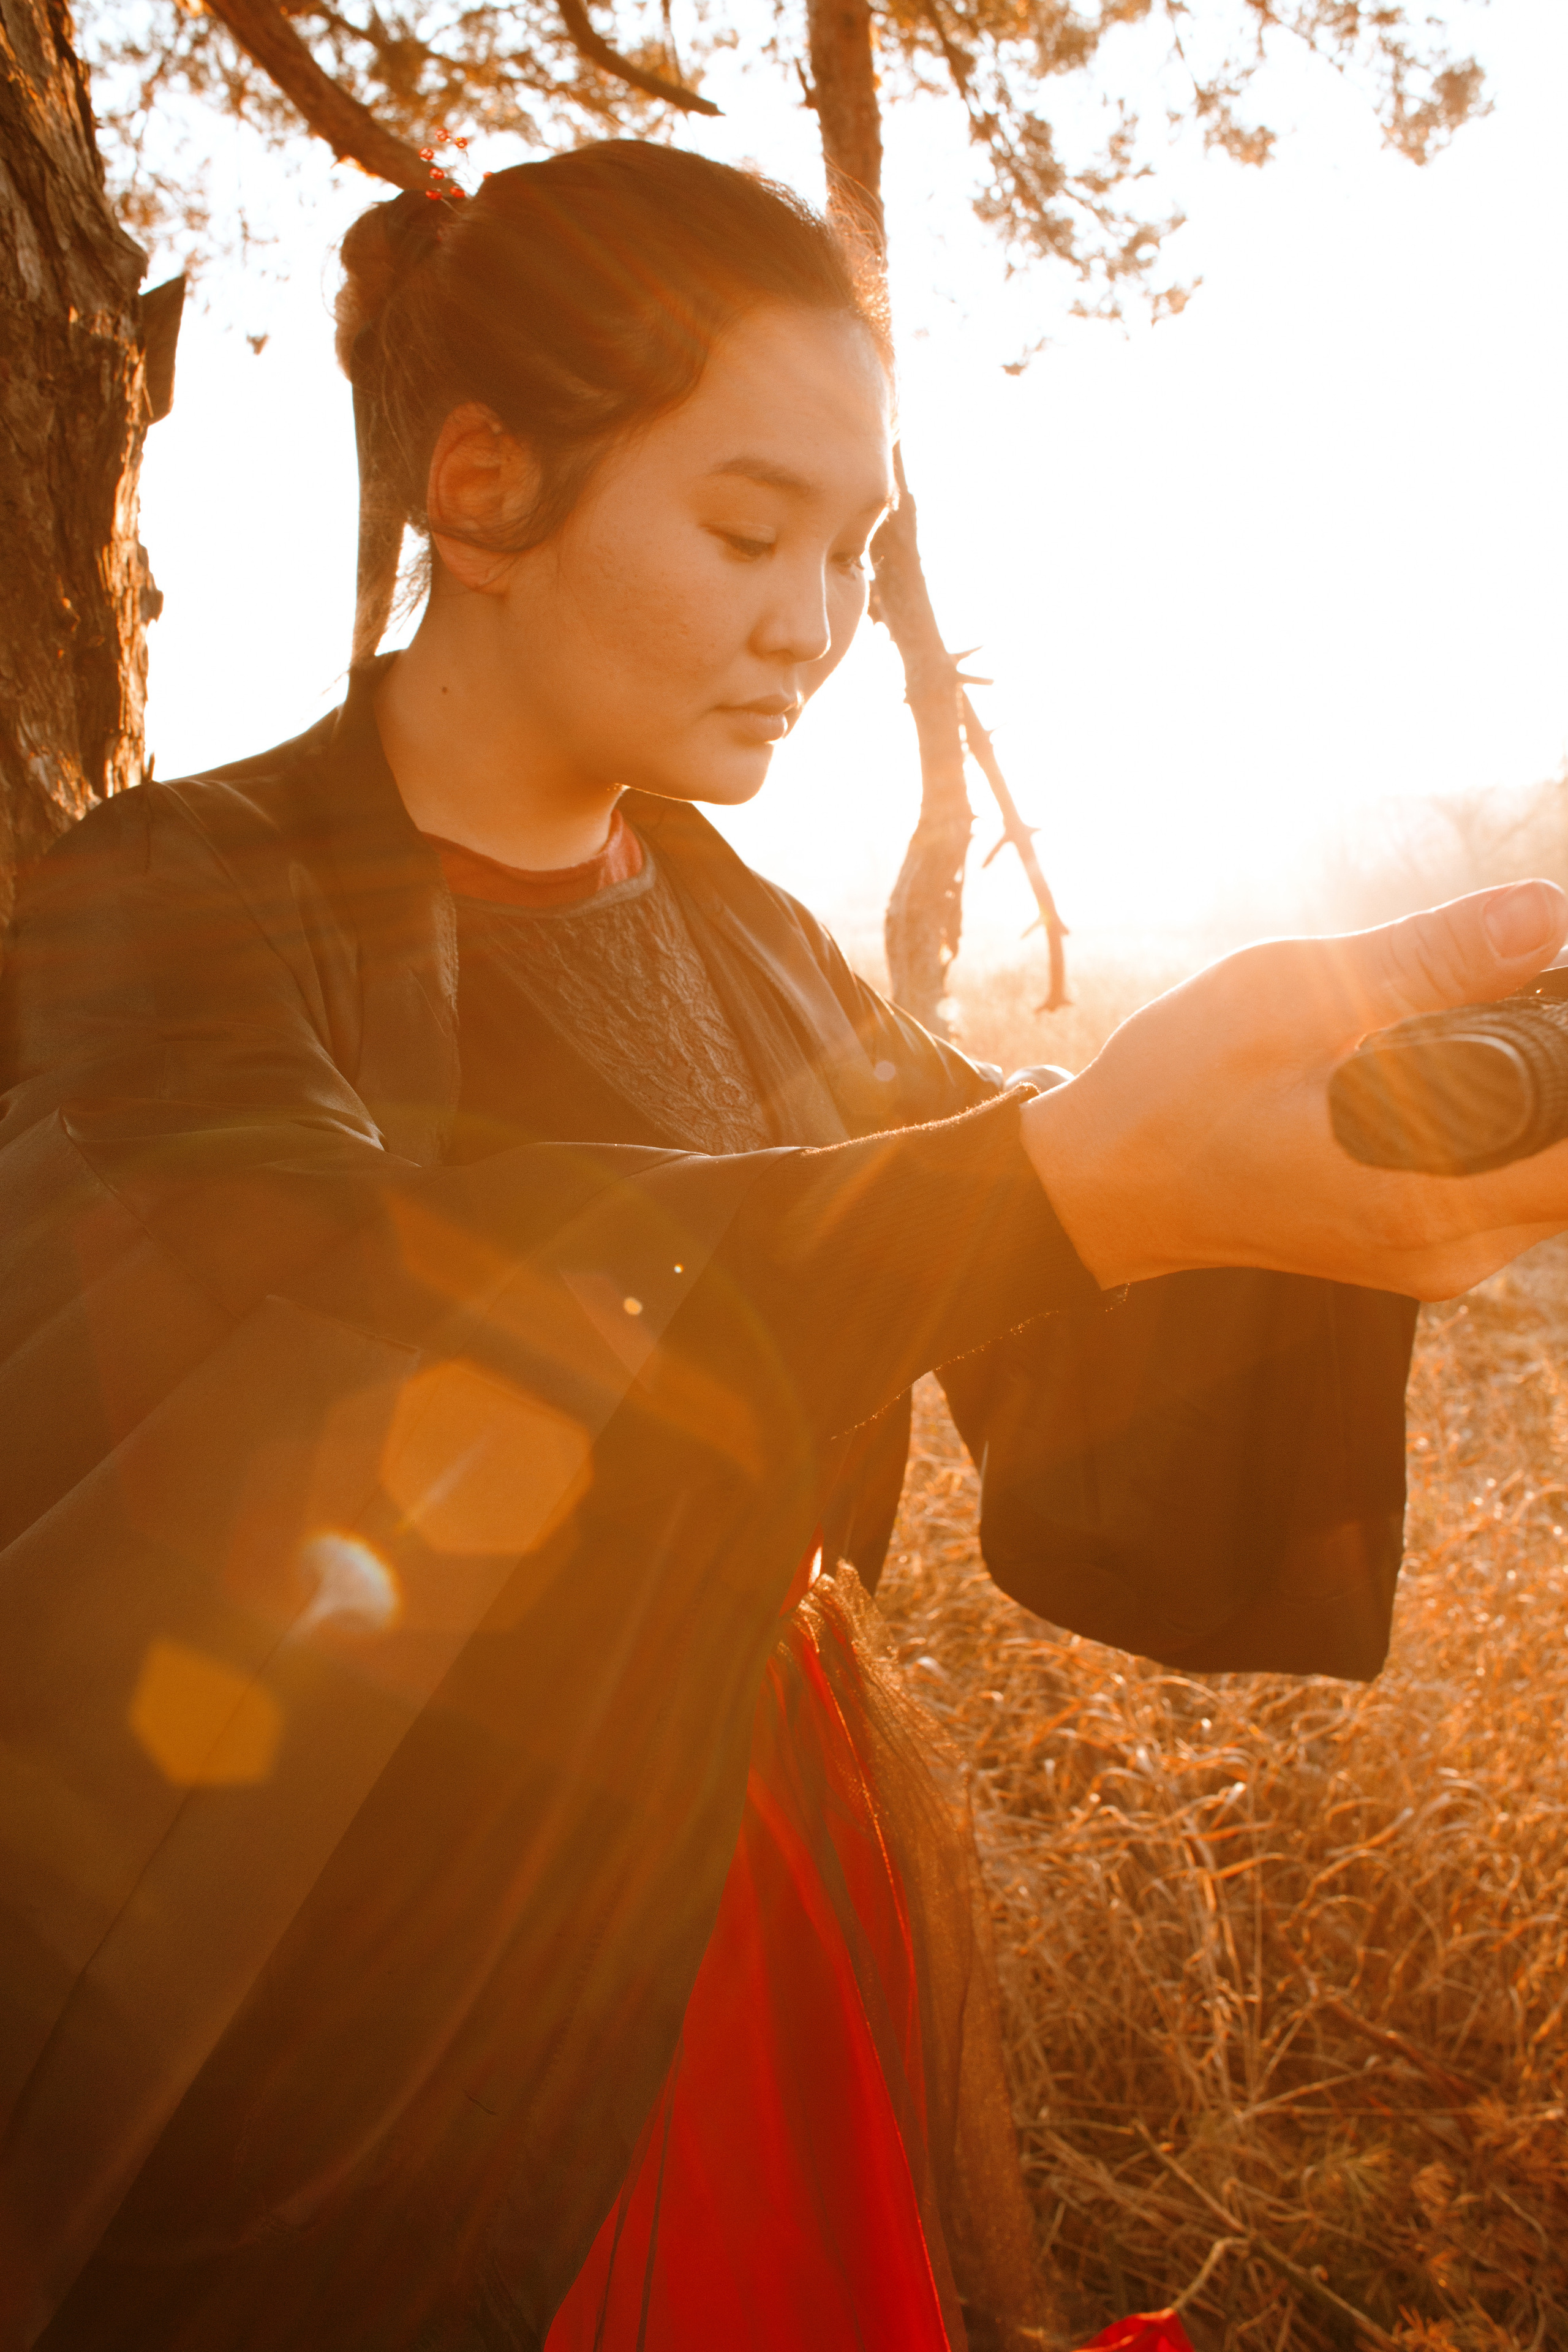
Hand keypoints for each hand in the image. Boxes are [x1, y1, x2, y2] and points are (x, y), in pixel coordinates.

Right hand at [1021, 880, 1567, 1297]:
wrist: (1105, 1181)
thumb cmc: (1176, 1092)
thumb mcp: (1287, 1002)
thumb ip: (1427, 961)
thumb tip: (1545, 912)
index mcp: (1425, 1200)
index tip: (1549, 991)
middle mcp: (1451, 1249)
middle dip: (1561, 1064)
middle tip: (1497, 981)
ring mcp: (1440, 1256)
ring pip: (1550, 1169)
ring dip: (1536, 1084)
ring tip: (1445, 1014)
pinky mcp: (1425, 1244)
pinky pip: (1510, 1177)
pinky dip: (1505, 1112)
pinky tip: (1433, 1059)